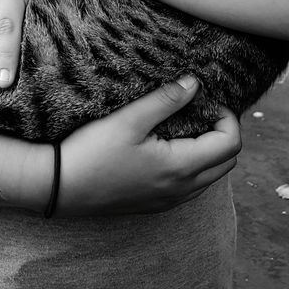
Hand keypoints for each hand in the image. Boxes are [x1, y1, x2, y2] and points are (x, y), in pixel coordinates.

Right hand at [57, 80, 241, 215]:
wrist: (58, 187)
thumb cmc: (91, 152)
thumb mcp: (129, 119)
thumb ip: (166, 100)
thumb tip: (195, 83)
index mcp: (181, 168)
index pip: (231, 144)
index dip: (227, 118)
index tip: (205, 100)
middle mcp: (181, 189)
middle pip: (227, 162)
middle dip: (222, 134)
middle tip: (199, 111)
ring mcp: (169, 201)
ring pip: (210, 177)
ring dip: (208, 151)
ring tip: (183, 127)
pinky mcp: (154, 204)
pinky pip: (190, 187)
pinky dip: (192, 166)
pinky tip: (166, 148)